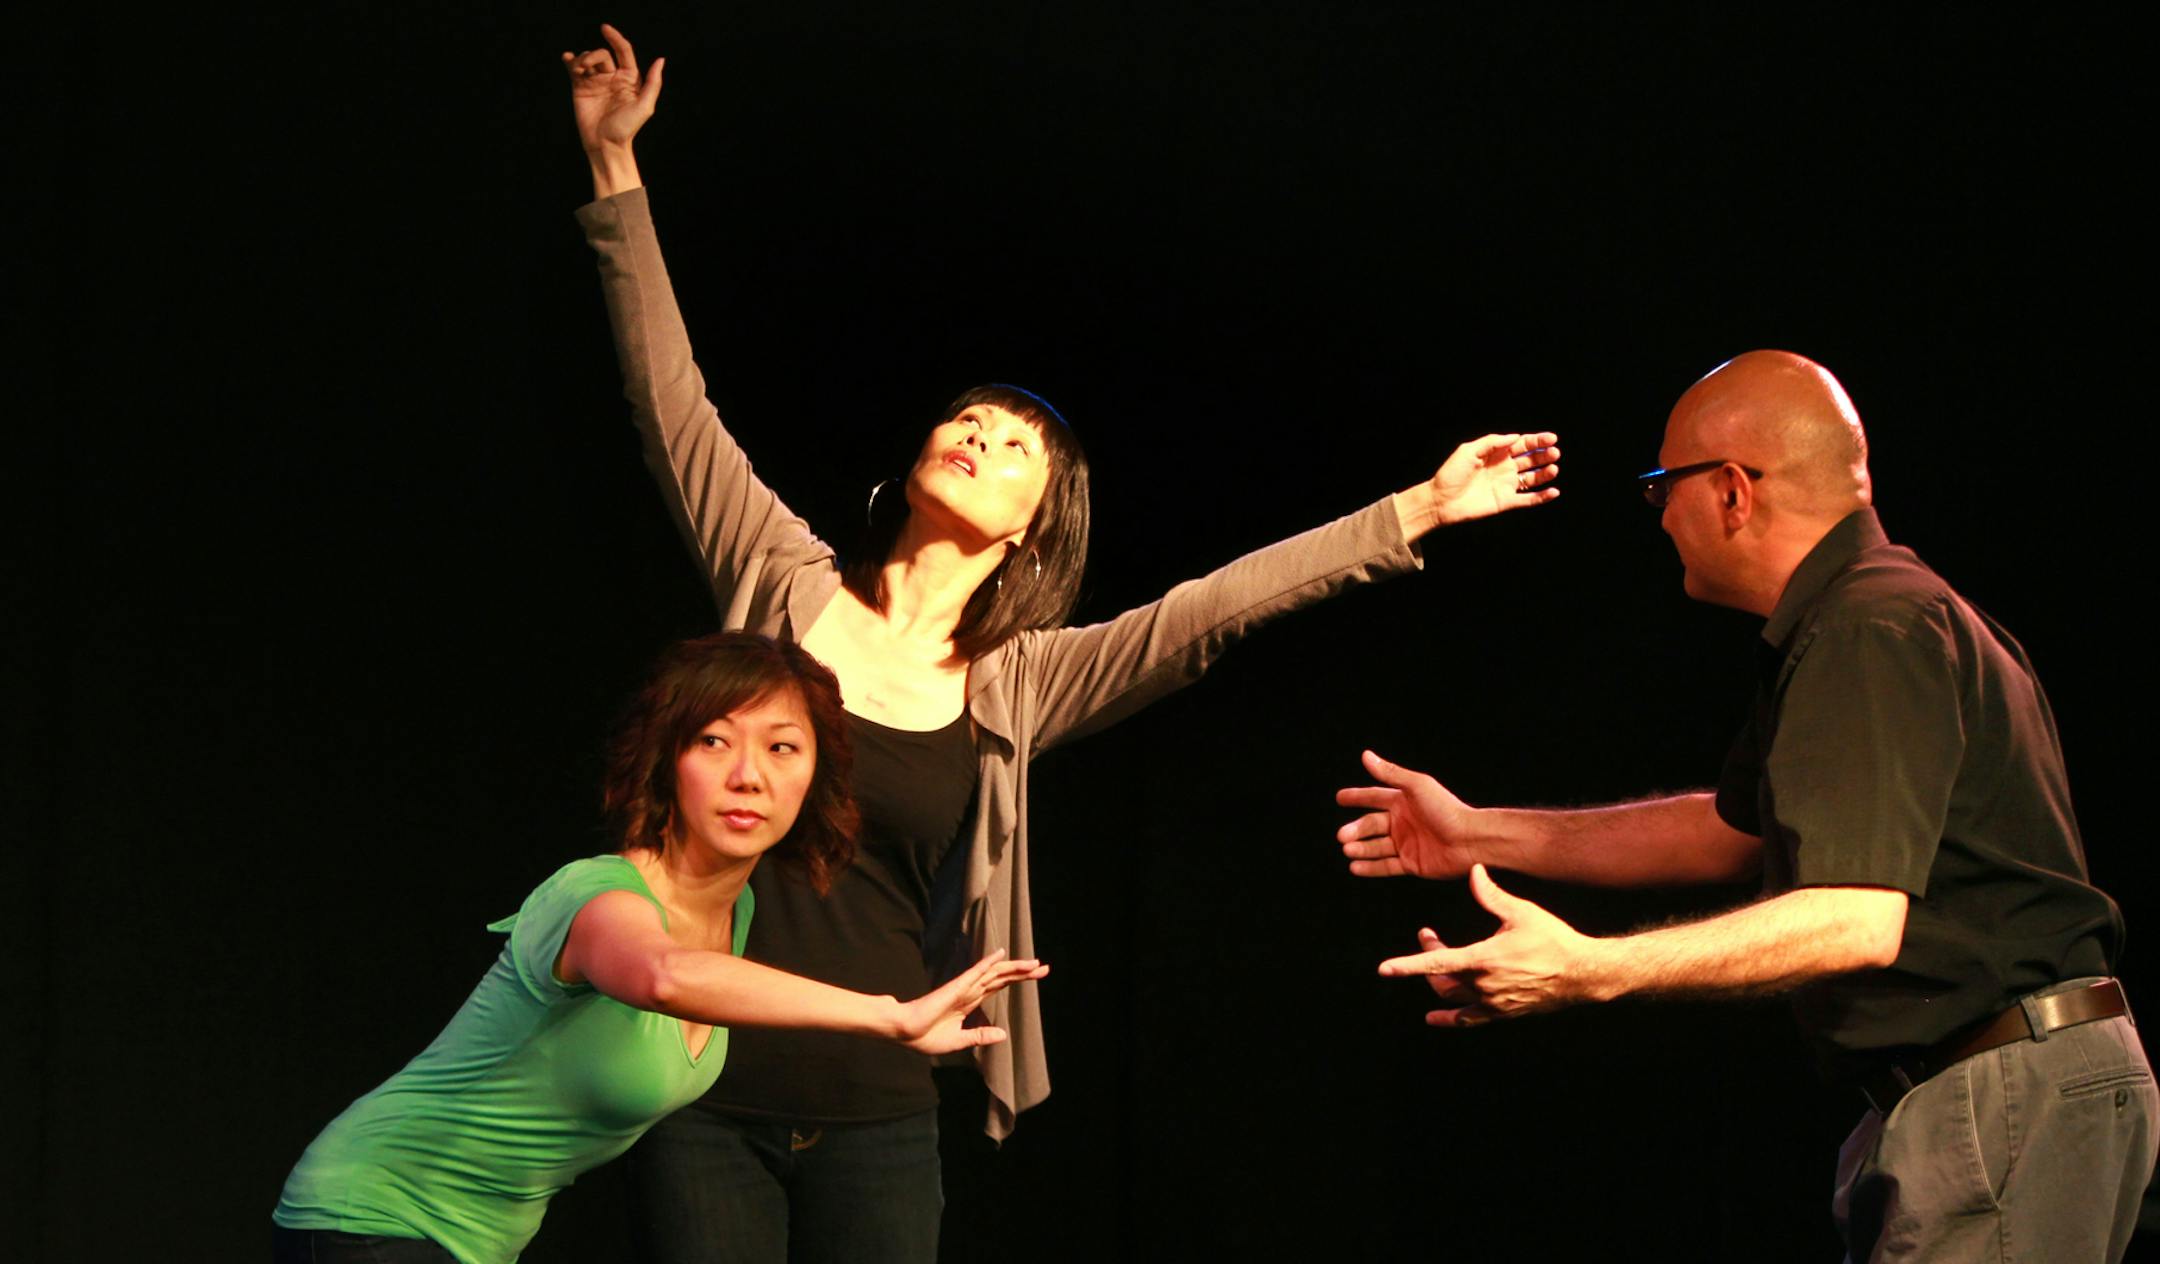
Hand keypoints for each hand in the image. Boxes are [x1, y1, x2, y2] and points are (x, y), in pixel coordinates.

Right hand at [562, 24, 663, 154]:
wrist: (605, 145)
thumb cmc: (627, 129)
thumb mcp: (645, 107)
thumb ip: (653, 83)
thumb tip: (661, 60)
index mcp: (629, 79)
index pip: (623, 51)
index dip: (615, 37)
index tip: (605, 28)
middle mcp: (613, 78)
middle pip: (602, 54)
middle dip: (594, 55)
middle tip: (586, 66)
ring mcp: (596, 82)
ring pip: (588, 59)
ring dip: (582, 59)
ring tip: (578, 69)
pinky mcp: (581, 88)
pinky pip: (574, 68)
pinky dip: (570, 60)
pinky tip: (567, 58)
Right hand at [894, 950, 1049, 1053]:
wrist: (904, 1033)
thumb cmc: (925, 1037)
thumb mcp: (960, 1041)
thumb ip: (980, 1035)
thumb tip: (1004, 1034)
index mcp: (970, 1002)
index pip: (999, 987)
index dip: (1017, 980)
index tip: (1036, 976)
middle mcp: (970, 992)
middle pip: (1001, 978)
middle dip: (1023, 972)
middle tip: (1044, 967)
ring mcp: (963, 988)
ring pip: (993, 973)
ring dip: (1014, 967)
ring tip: (1034, 963)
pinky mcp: (955, 988)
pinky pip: (974, 973)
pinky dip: (988, 963)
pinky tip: (1001, 955)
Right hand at [1336, 749, 1480, 878]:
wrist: (1470, 840)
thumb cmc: (1446, 809)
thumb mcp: (1416, 786)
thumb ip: (1390, 774)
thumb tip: (1366, 756)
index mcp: (1404, 802)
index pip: (1374, 798)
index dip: (1357, 797)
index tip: (1339, 798)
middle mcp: (1403, 822)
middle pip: (1372, 825)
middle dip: (1355, 830)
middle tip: (1341, 836)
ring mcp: (1407, 844)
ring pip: (1376, 847)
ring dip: (1360, 848)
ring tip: (1347, 850)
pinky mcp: (1412, 864)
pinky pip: (1386, 866)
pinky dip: (1370, 867)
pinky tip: (1355, 867)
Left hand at [1377, 864, 1604, 1025]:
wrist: (1582, 973)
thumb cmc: (1553, 939)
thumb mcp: (1521, 912)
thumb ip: (1491, 894)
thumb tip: (1474, 870)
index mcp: (1483, 960)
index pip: (1436, 962)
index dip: (1408, 964)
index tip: (1384, 968)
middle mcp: (1484, 985)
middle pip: (1441, 976)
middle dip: (1428, 955)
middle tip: (1428, 934)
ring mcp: (1493, 1002)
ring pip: (1452, 995)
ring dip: (1438, 980)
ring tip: (1435, 964)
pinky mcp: (1503, 1012)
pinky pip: (1469, 1020)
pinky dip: (1450, 1018)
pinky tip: (1434, 1018)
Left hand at [1401, 432, 1560, 534]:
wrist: (1440, 500)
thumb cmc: (1451, 473)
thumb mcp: (1468, 450)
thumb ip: (1491, 442)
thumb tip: (1515, 437)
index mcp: (1497, 454)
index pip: (1522, 444)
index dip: (1537, 441)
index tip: (1551, 438)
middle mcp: (1505, 468)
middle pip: (1531, 459)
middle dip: (1544, 455)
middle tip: (1554, 452)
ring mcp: (1506, 485)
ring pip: (1532, 478)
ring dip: (1545, 473)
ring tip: (1553, 468)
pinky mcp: (1506, 502)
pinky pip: (1528, 499)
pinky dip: (1542, 497)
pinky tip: (1554, 491)